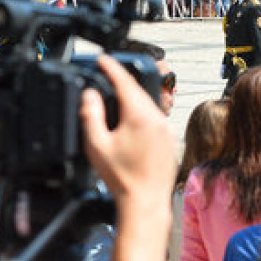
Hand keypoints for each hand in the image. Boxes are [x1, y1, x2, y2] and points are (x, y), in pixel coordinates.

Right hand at [81, 55, 175, 210]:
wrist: (145, 201)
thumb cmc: (122, 179)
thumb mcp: (96, 145)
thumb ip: (91, 115)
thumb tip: (90, 95)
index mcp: (139, 116)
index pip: (124, 81)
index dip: (112, 67)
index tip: (103, 59)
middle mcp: (158, 118)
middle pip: (138, 91)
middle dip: (122, 82)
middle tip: (107, 75)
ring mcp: (167, 129)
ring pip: (148, 104)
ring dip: (133, 99)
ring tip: (117, 100)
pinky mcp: (171, 139)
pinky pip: (156, 118)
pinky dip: (143, 115)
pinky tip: (131, 124)